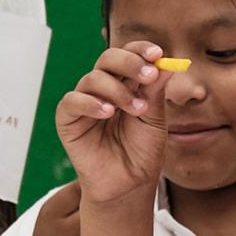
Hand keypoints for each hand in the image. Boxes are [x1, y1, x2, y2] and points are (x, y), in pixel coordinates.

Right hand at [56, 41, 169, 204]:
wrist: (130, 185)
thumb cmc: (142, 152)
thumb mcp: (155, 120)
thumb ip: (155, 92)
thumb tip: (166, 64)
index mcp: (127, 84)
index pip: (129, 55)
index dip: (141, 50)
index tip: (158, 55)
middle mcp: (104, 88)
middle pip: (108, 59)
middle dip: (129, 63)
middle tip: (148, 75)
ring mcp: (85, 102)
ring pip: (93, 78)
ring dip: (117, 90)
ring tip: (136, 110)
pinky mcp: (68, 120)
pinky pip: (72, 101)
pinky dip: (90, 103)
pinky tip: (107, 112)